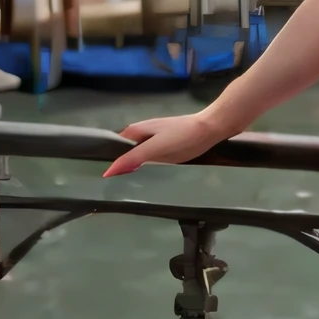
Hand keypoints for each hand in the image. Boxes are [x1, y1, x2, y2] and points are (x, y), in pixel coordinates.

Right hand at [103, 112, 223, 177]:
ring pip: (139, 159)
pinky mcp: (166, 148)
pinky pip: (152, 161)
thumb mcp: (156, 148)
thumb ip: (134, 158)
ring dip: (136, 171)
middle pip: (126, 155)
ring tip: (133, 189)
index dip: (111, 165)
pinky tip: (151, 181)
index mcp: (134, 131)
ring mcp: (154, 142)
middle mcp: (141, 135)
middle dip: (123, 170)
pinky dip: (149, 170)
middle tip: (120, 190)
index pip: (114, 150)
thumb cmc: (183, 135)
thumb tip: (109, 171)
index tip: (108, 183)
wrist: (211, 128)